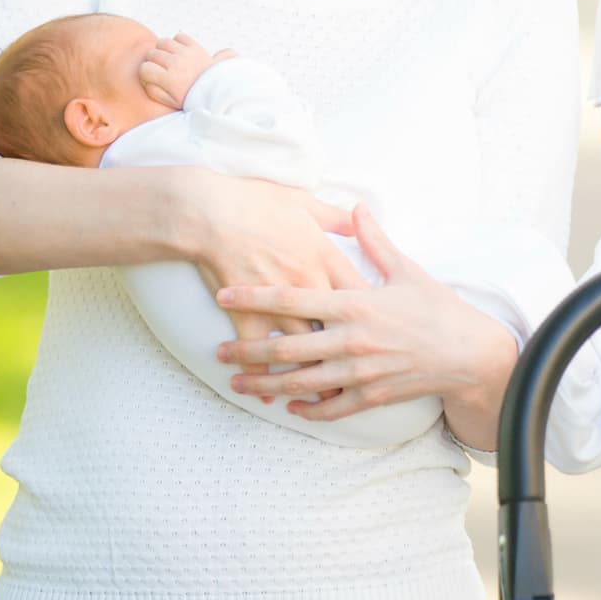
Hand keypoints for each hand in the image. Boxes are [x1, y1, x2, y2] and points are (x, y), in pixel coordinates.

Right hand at [140, 32, 236, 108]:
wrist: (218, 91)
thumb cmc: (194, 98)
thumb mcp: (171, 101)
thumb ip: (154, 90)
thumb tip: (144, 78)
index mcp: (169, 79)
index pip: (144, 68)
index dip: (145, 73)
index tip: (151, 77)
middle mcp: (176, 63)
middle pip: (151, 53)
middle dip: (152, 61)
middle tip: (160, 69)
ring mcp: (186, 53)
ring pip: (163, 42)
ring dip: (162, 49)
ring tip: (168, 59)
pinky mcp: (196, 46)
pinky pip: (179, 36)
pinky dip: (177, 41)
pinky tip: (180, 51)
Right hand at [174, 167, 355, 388]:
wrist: (211, 213)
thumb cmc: (258, 202)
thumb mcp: (306, 203)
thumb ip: (336, 217)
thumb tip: (360, 216)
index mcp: (326, 258)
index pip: (359, 294)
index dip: (377, 317)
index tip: (389, 336)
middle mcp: (309, 285)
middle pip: (338, 328)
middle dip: (355, 356)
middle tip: (370, 377)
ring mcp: (278, 304)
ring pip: (302, 348)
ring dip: (313, 374)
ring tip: (326, 396)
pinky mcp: (247, 315)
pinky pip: (258, 354)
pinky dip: (263, 376)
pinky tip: (269, 396)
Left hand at [215, 205, 517, 444]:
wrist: (470, 352)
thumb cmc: (438, 307)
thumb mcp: (407, 269)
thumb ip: (375, 241)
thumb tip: (357, 207)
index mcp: (356, 304)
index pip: (293, 299)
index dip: (255, 296)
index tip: (224, 292)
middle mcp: (352, 340)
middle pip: (286, 347)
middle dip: (248, 349)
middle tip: (219, 350)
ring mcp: (360, 372)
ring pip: (301, 383)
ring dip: (266, 383)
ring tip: (237, 382)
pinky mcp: (371, 396)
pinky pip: (331, 408)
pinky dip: (307, 409)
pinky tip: (289, 407)